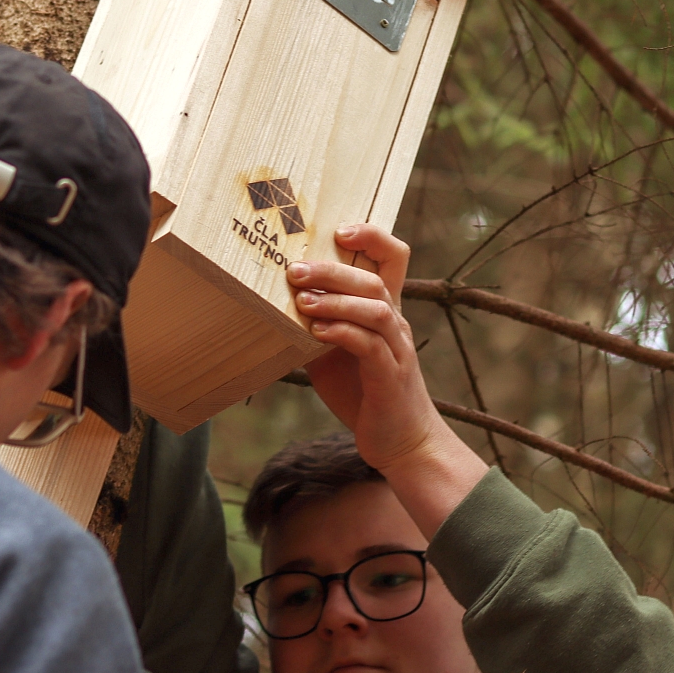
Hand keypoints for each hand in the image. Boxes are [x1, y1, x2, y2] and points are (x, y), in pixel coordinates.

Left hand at [288, 224, 487, 536]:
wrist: (402, 443)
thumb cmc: (366, 394)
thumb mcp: (335, 355)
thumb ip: (317, 328)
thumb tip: (272, 307)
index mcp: (385, 311)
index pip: (393, 257)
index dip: (372, 235)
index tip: (339, 229)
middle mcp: (396, 324)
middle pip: (374, 279)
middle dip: (334, 269)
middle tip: (296, 269)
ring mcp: (396, 350)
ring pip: (375, 308)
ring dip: (336, 300)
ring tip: (302, 301)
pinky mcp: (390, 378)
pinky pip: (370, 346)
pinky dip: (343, 333)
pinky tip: (317, 332)